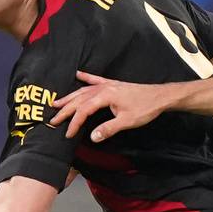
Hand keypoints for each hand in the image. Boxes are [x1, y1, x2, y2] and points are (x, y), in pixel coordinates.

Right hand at [50, 71, 173, 140]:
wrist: (159, 97)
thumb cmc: (145, 109)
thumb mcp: (127, 122)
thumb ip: (108, 129)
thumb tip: (92, 137)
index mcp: (105, 96)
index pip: (83, 110)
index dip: (74, 123)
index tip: (67, 133)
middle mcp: (103, 88)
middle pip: (79, 100)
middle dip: (65, 110)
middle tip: (53, 120)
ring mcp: (108, 85)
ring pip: (83, 90)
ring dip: (70, 97)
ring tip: (57, 103)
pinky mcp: (113, 84)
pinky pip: (95, 80)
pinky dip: (86, 77)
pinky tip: (77, 74)